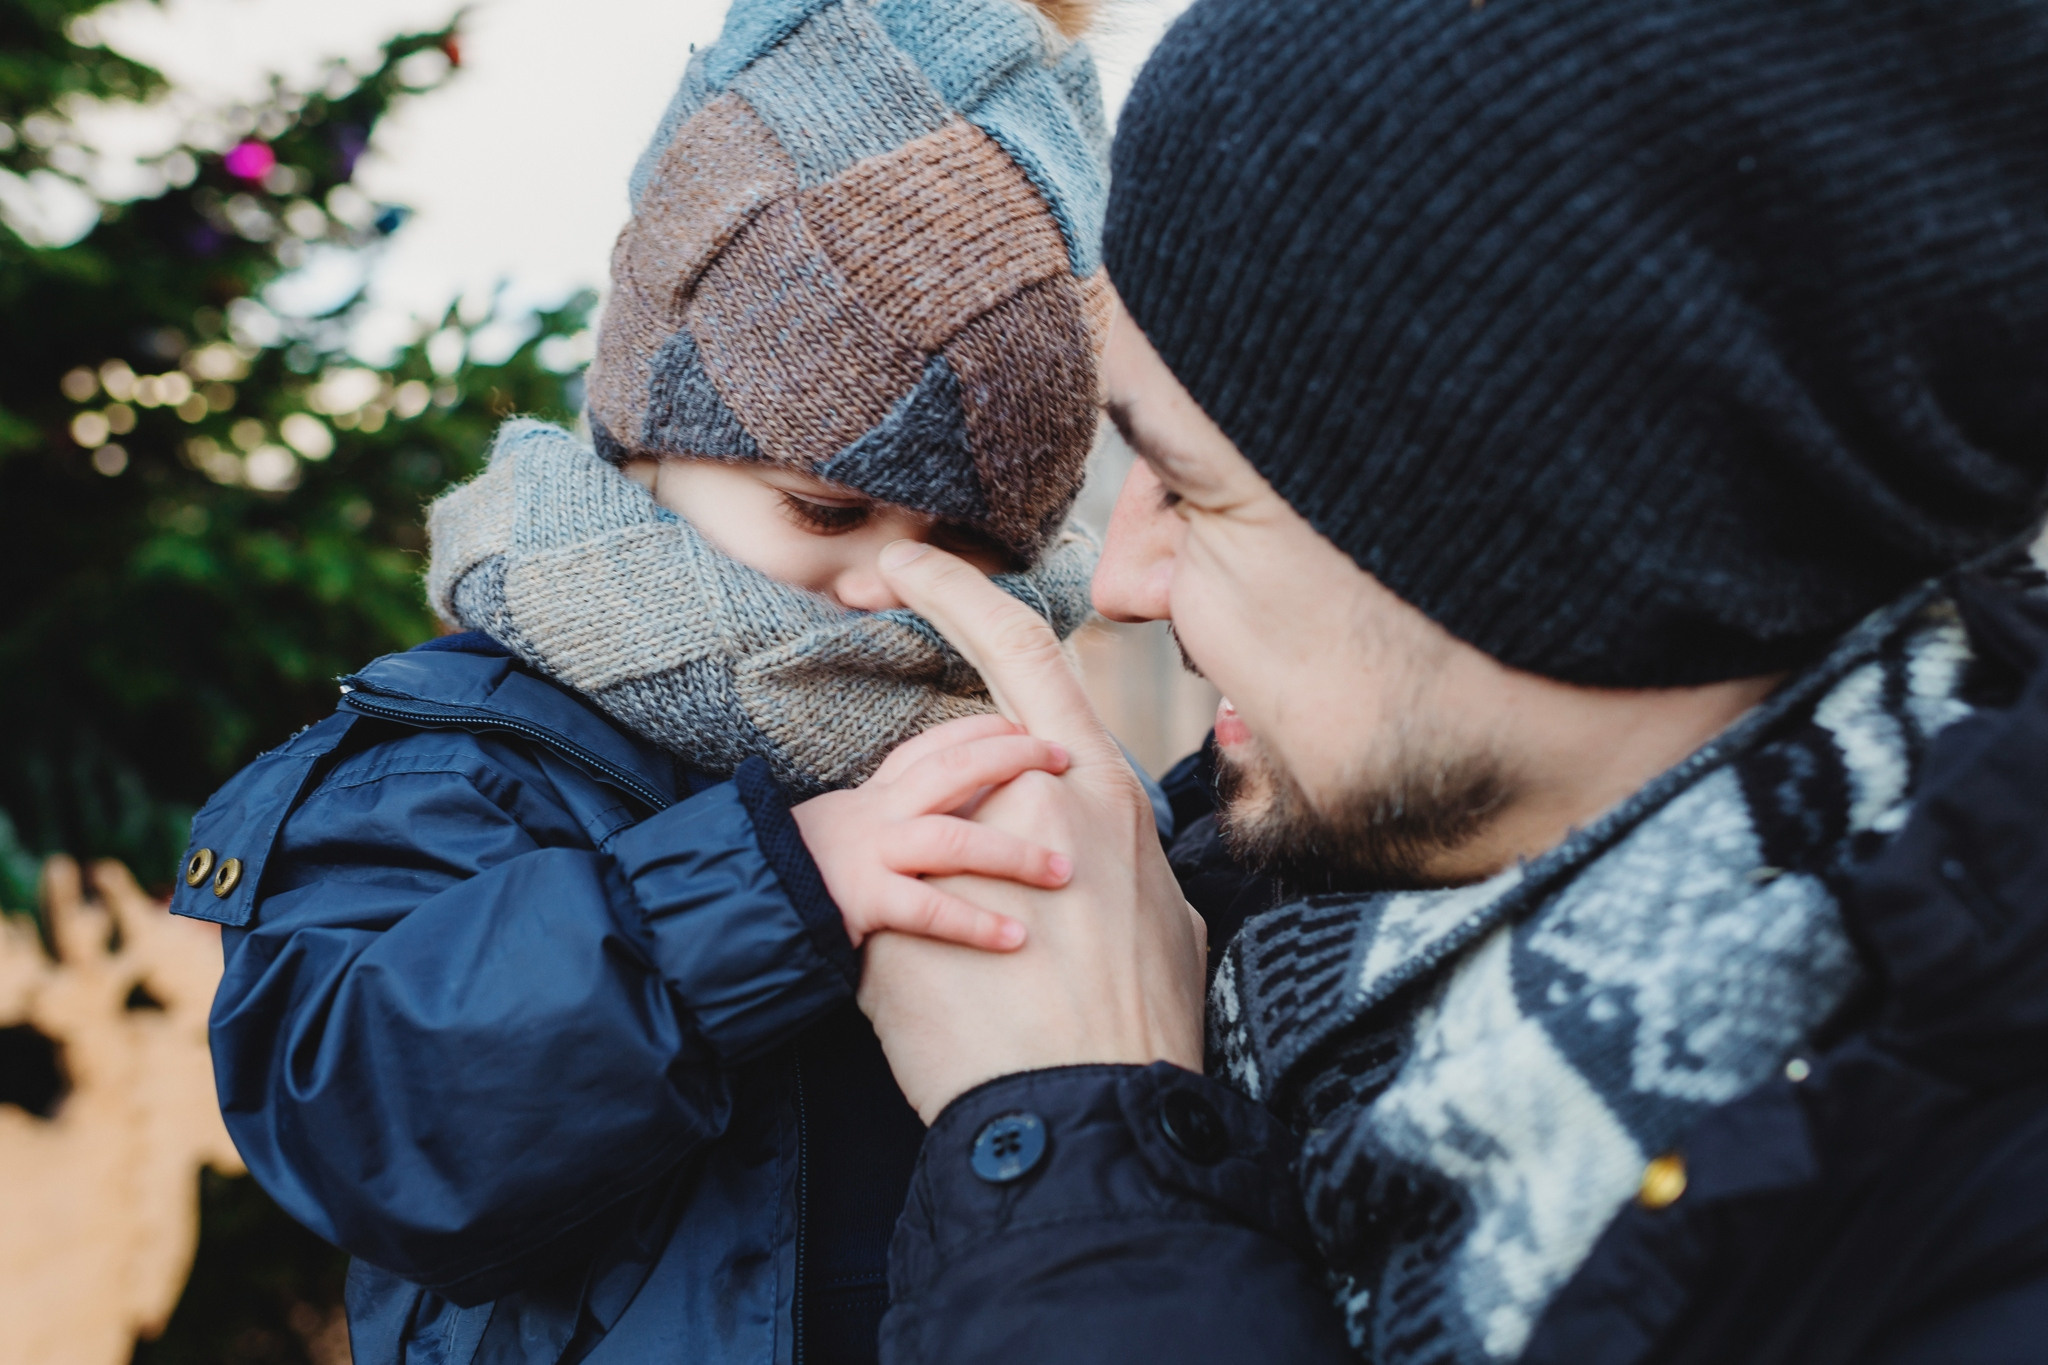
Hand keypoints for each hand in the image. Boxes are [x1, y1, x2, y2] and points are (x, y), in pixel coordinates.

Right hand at [792, 714, 1074, 951]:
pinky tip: (1015, 936)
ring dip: (1014, 854)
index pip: (934, 746)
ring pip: (951, 839)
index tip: (1028, 728)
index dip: (983, 732)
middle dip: (1013, 759)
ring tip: (1063, 870)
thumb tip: (952, 824)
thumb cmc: (799, 877)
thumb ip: (895, 825)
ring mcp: (870, 853)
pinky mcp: (862, 900)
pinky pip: (927, 909)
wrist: (739, 907)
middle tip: (1066, 762)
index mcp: (875, 796)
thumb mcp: (848, 834)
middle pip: (953, 769)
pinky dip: (975, 922)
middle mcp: (876, 813)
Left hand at [857, 541, 1207, 1123]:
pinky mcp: (894, 914)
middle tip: (962, 873)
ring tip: (970, 964)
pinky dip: (898, 945)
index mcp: (1094, 788)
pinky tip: (936, 1007)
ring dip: (925, 882)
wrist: (1089, 1121)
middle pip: (957, 754)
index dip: (957, 592)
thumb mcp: (1166, 918)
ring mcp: (954, 850)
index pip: (1022, 651)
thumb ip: (1124, 857)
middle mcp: (1026, 799)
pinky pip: (879, 904)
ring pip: (912, 827)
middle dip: (950, 807)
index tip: (905, 563)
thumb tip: (1103, 843)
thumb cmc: (1141, 1027)